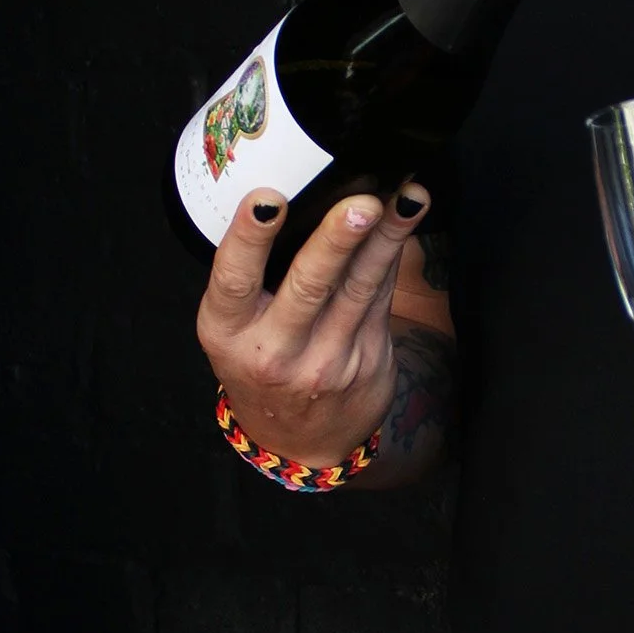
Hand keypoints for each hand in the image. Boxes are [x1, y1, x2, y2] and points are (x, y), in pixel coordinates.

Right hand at [197, 185, 429, 468]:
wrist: (298, 440)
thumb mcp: (235, 327)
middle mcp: (274, 349)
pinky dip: (394, 252)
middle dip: (336, 240)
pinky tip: (407, 217)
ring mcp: (326, 360)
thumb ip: (254, 275)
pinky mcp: (367, 360)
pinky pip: (381, 295)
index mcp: (227, 331)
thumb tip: (302, 191)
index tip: (267, 200)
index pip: (234, 279)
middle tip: (361, 203)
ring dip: (386, 237)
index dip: (249, 238)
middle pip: (308, 285)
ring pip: (359, 286)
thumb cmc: (260, 360)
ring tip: (404, 197)